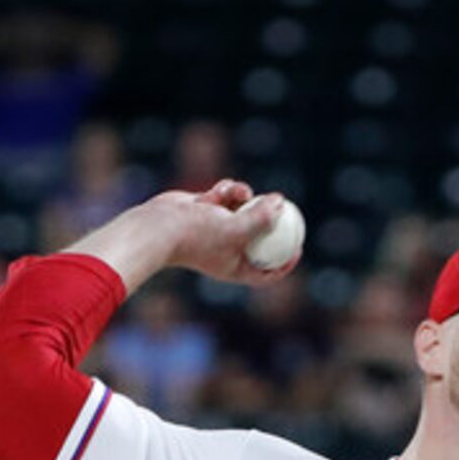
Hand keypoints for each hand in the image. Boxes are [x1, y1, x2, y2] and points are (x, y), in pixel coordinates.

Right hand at [67, 180, 299, 293]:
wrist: (158, 226)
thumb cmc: (195, 235)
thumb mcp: (234, 229)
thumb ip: (260, 218)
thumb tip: (281, 203)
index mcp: (235, 267)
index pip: (267, 272)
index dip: (286, 262)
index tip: (299, 247)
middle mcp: (227, 250)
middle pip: (260, 239)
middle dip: (273, 223)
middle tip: (288, 210)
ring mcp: (217, 229)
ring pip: (244, 211)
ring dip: (247, 198)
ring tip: (242, 192)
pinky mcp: (207, 210)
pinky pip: (228, 197)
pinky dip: (229, 190)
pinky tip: (225, 188)